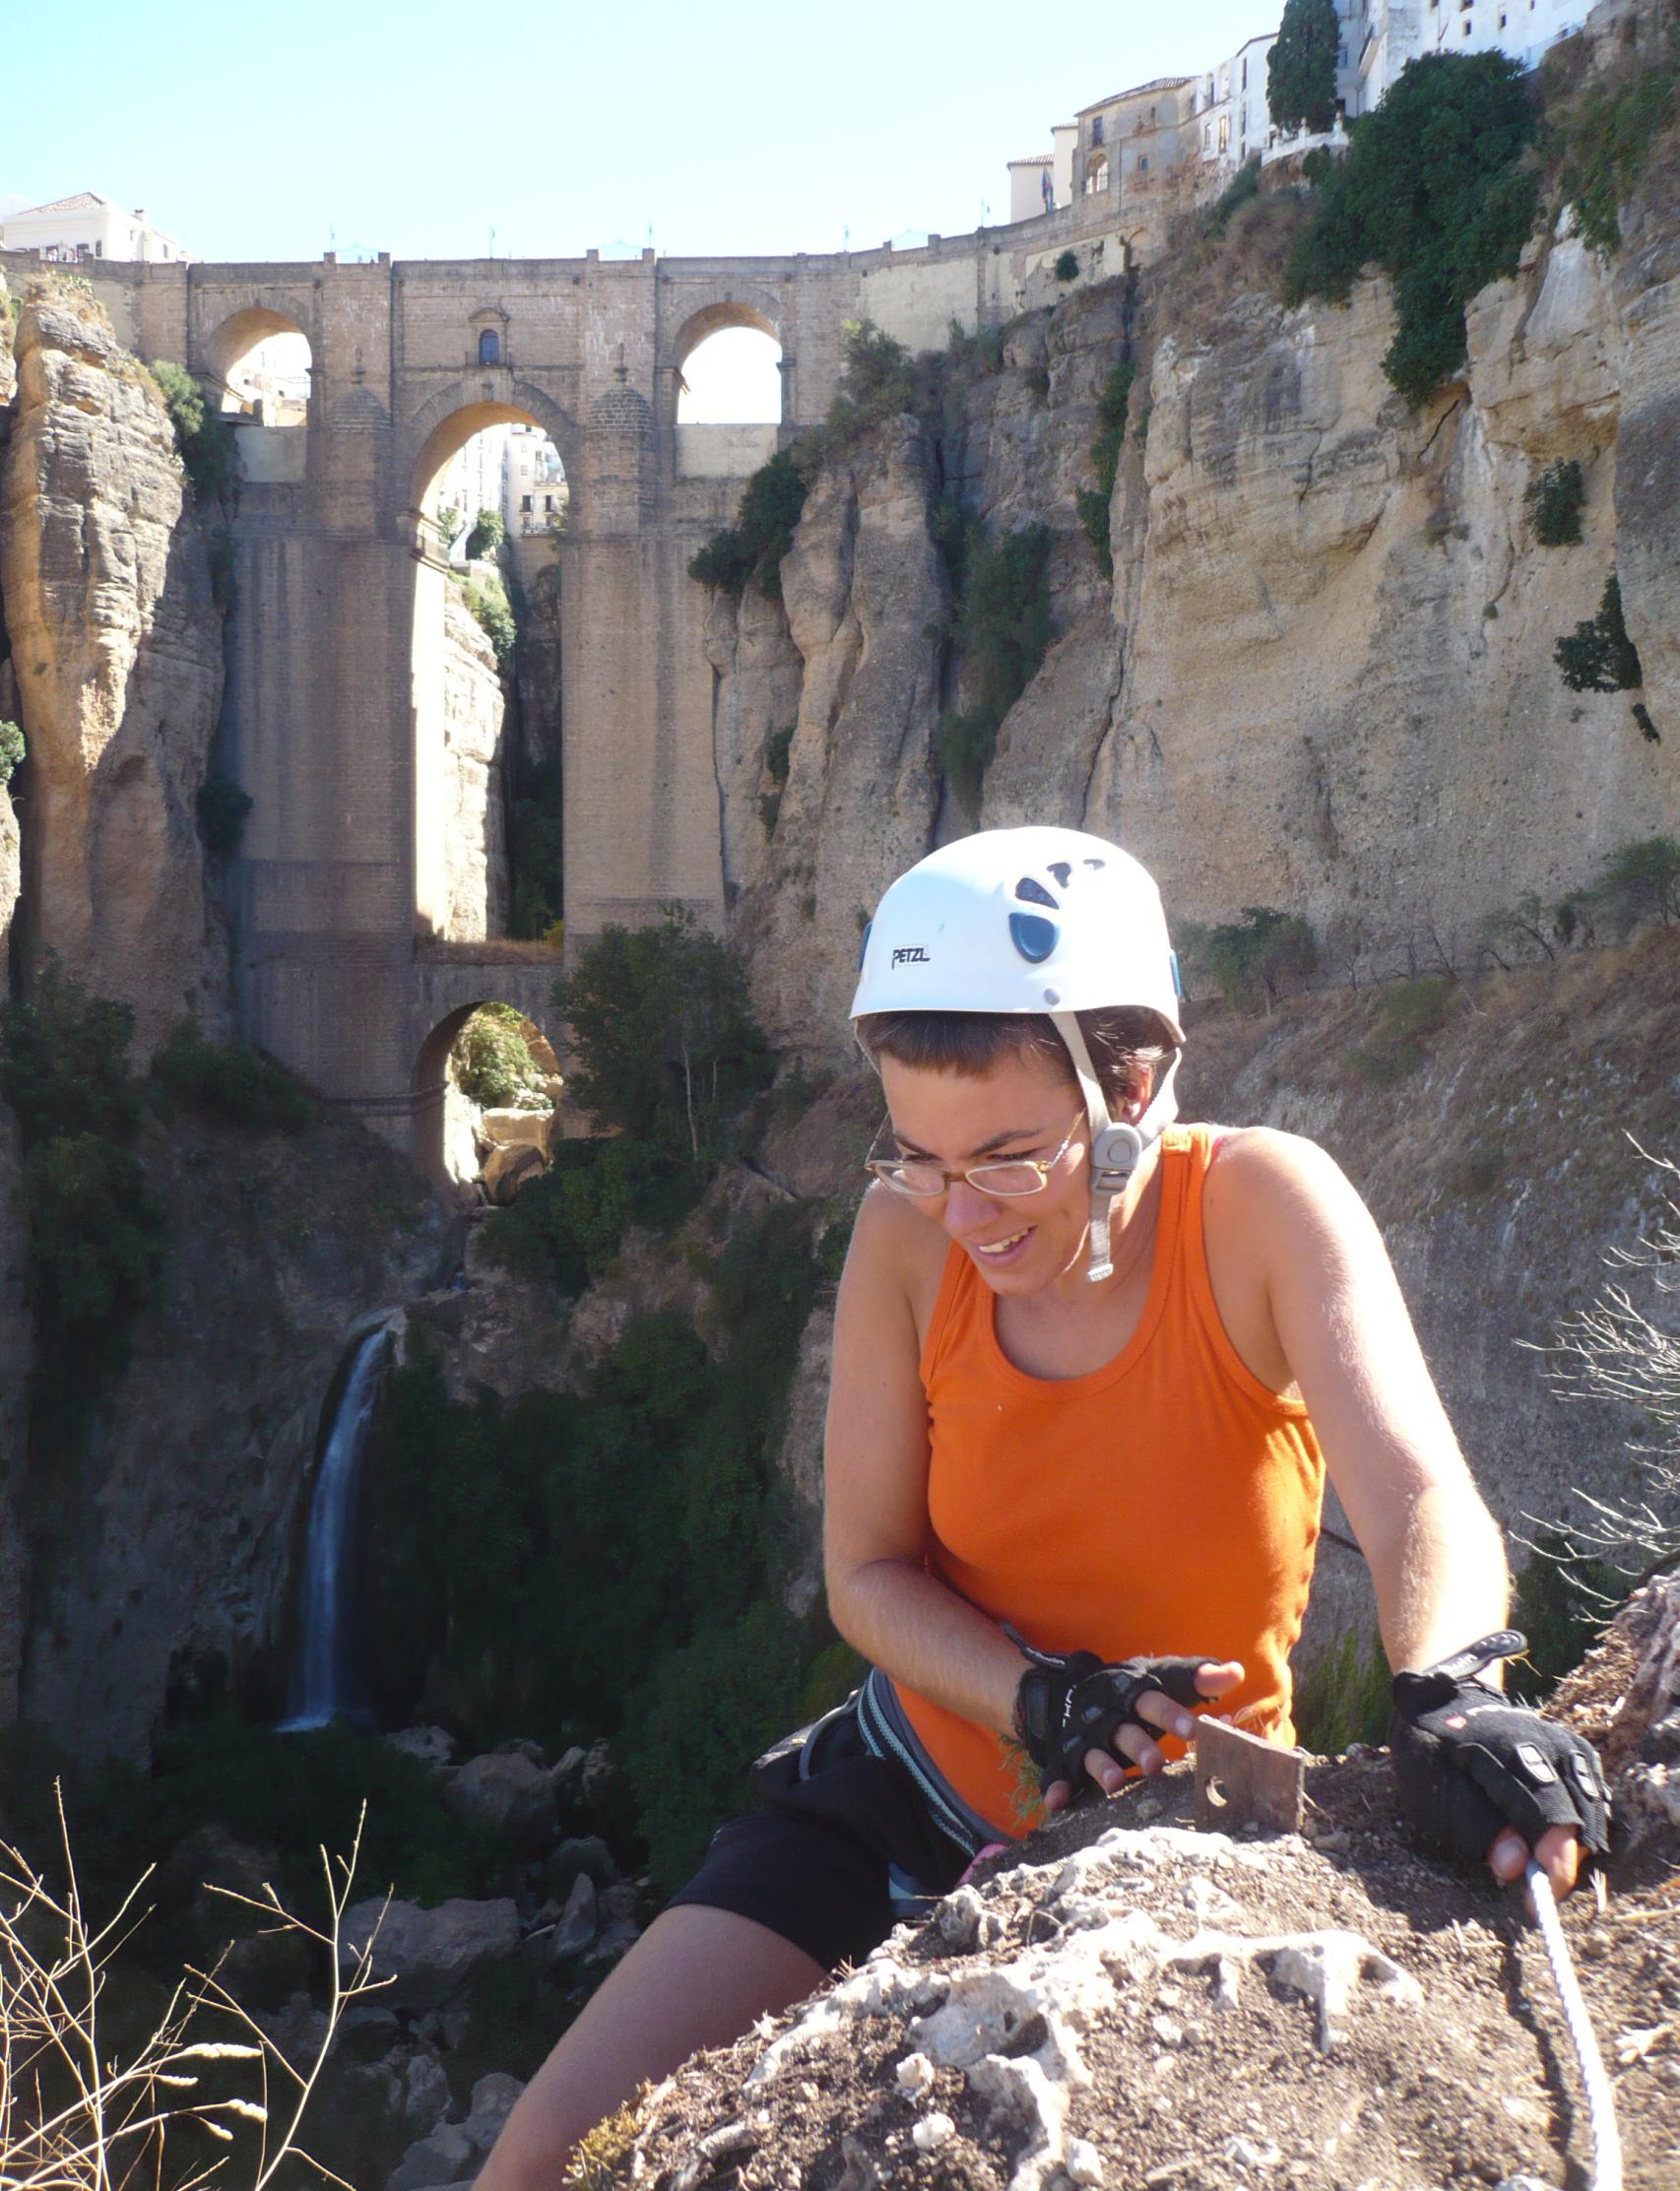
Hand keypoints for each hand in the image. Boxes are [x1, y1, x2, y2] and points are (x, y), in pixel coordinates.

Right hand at [1041, 1659, 1245, 1813]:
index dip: (1172, 1715)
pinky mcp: (1065, 1757)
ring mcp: (1085, 1737)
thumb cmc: (1130, 1692)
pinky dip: (1057, 1788)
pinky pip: (1059, 1774)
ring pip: (1094, 1753)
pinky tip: (1057, 1803)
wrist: (1067, 1691)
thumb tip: (1237, 1671)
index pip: (1155, 1700)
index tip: (1194, 1730)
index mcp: (1133, 1694)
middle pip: (1125, 1730)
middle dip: (1139, 1746)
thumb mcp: (1160, 1678)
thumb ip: (1196, 1678)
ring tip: (1114, 1784)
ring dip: (1103, 1768)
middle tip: (1157, 1765)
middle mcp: (1109, 1715)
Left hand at [1390, 1630, 1608, 1897]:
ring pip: (1593, 1803)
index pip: (1549, 1815)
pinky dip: (1583, 1823)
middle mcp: (1544, 1741)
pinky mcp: (1573, 1748)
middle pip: (1580, 1813)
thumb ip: (1478, 1831)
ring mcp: (1563, 1741)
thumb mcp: (1435, 1797)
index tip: (1537, 1903)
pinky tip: (1560, 1841)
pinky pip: (1593, 1793)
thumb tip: (1516, 1866)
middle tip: (1540, 1889)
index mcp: (1504, 1750)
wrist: (1442, 1704)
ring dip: (1578, 1843)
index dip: (1551, 1865)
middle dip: (1565, 1860)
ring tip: (1546, 1865)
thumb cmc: (1434, 1758)